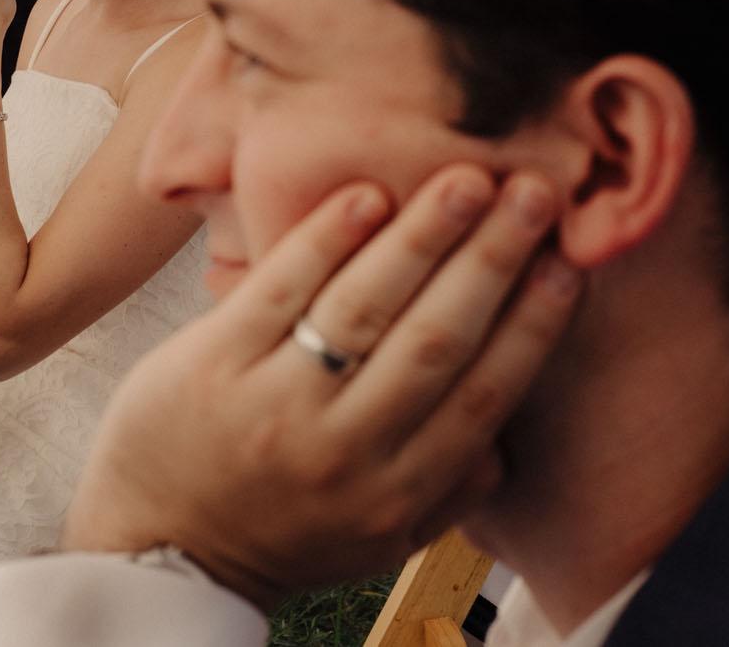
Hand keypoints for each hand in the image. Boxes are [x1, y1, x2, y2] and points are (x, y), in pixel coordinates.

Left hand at [59, 165, 580, 608]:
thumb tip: (507, 445)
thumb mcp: (374, 539)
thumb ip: (445, 497)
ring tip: (467, 179)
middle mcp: (343, 451)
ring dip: (423, 237)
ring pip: (364, 308)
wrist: (158, 550)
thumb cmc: (278, 531)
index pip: (483, 395)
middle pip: (435, 339)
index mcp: (396, 493)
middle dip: (493, 260)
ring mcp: (274, 402)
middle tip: (535, 193)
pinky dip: (327, 238)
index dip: (532, 324)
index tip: (570, 261)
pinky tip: (368, 195)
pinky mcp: (213, 361)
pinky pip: (281, 288)